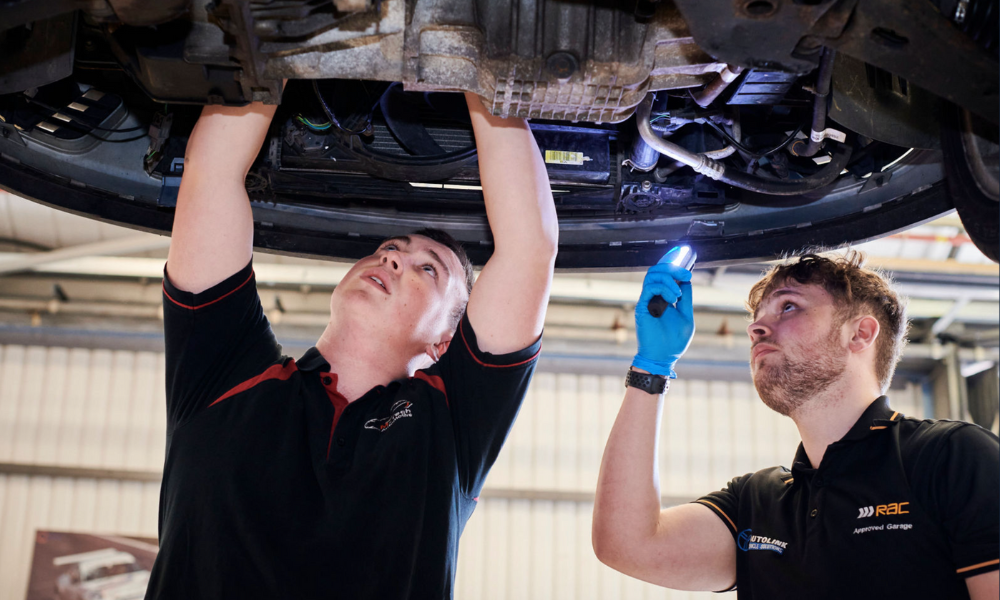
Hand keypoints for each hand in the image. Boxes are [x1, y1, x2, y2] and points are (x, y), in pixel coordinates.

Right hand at [633, 250, 694, 377]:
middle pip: (657, 271)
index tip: (688, 266)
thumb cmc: (674, 341)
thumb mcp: (686, 316)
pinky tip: (672, 299)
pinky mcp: (642, 307)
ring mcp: (647, 301)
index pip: (665, 275)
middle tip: (686, 275)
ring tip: (677, 294)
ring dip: (668, 279)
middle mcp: (654, 297)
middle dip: (673, 268)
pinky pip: (649, 288)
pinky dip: (663, 288)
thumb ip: (686, 299)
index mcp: (664, 298)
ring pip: (652, 275)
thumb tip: (687, 281)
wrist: (662, 357)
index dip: (673, 266)